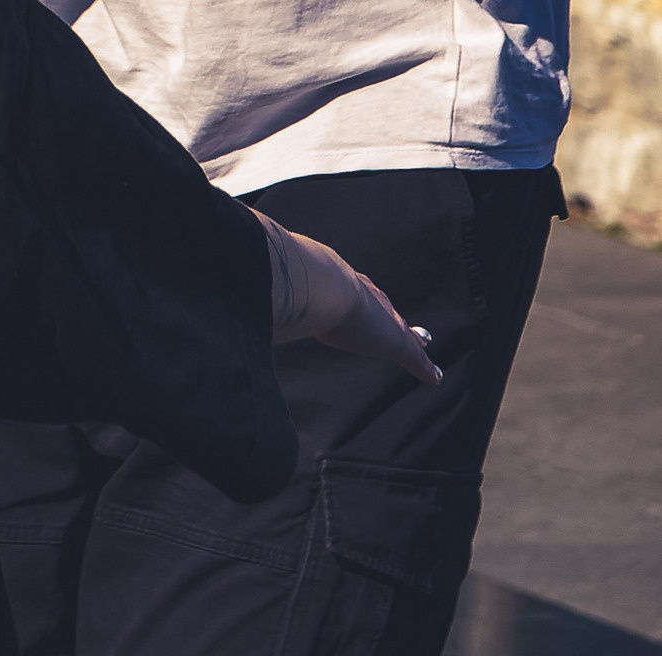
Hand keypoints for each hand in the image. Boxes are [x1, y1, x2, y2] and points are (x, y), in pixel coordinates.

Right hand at [262, 219, 442, 386]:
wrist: (318, 284)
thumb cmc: (294, 285)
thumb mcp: (279, 290)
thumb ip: (261, 292)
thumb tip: (227, 290)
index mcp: (340, 283)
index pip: (354, 292)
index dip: (362, 300)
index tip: (366, 301)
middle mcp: (364, 296)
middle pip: (383, 307)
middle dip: (391, 315)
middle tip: (402, 322)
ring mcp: (381, 318)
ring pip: (402, 330)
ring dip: (411, 339)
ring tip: (423, 342)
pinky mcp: (394, 340)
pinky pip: (414, 357)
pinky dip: (423, 367)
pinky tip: (434, 377)